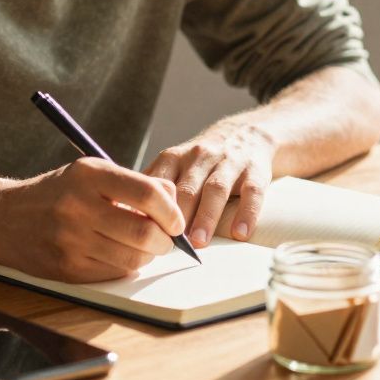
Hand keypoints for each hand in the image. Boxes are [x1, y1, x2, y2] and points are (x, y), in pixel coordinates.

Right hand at [0, 158, 184, 282]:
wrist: (2, 218)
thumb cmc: (58, 192)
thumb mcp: (90, 173)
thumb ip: (133, 183)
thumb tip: (174, 199)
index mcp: (88, 175)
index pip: (147, 194)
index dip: (171, 211)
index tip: (175, 220)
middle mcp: (78, 206)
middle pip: (144, 232)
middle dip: (165, 241)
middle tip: (166, 239)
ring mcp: (70, 240)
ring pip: (132, 258)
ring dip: (148, 256)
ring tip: (144, 248)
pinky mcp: (66, 268)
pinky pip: (113, 273)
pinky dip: (126, 267)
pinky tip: (120, 256)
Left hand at [143, 122, 275, 247]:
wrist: (245, 134)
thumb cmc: (201, 162)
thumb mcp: (174, 165)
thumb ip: (153, 188)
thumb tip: (124, 218)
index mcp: (174, 158)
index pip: (159, 182)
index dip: (150, 208)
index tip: (143, 232)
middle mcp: (200, 157)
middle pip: (186, 188)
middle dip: (176, 217)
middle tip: (168, 244)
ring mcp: (229, 163)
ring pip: (215, 189)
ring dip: (206, 217)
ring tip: (198, 243)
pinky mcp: (255, 171)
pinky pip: (251, 193)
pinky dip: (246, 213)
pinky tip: (239, 234)